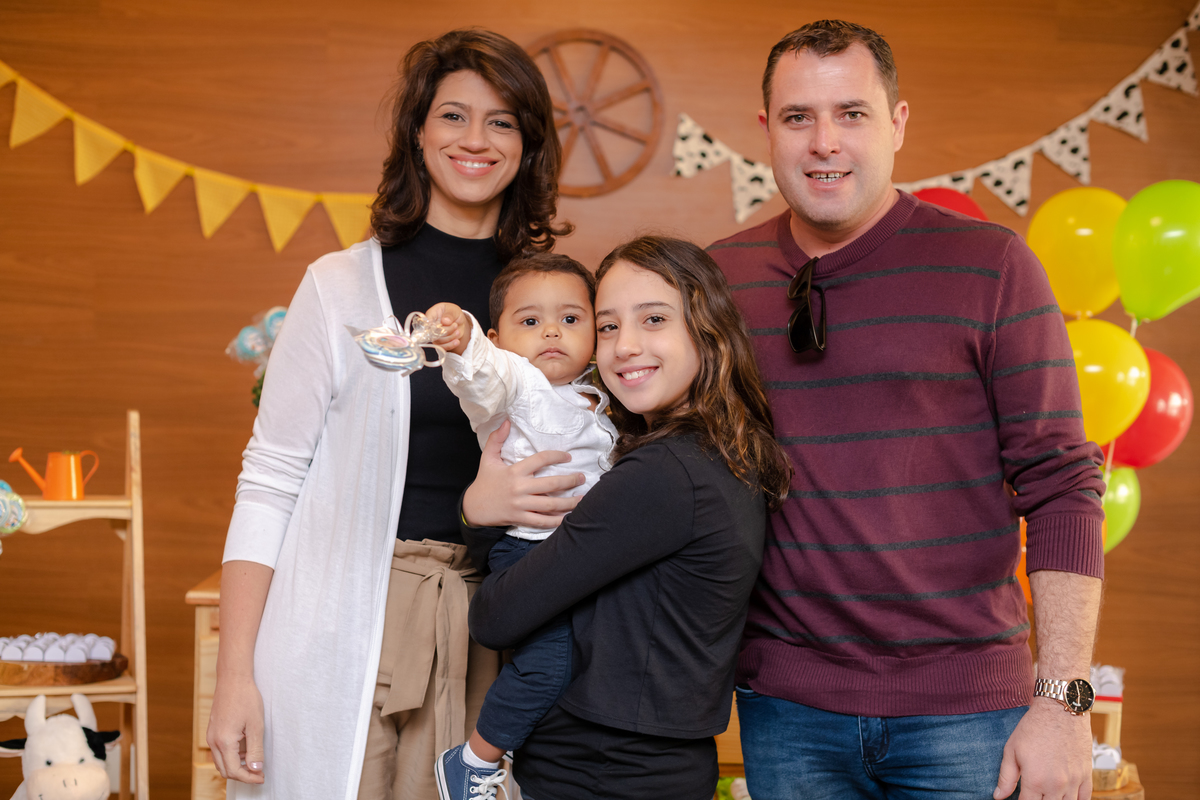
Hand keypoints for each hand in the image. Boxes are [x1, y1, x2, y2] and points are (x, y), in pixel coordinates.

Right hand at [207, 673, 265, 784]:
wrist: (233, 679)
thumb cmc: (246, 698)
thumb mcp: (256, 725)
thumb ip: (255, 749)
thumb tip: (256, 769)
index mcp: (224, 741)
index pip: (234, 771)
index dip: (249, 778)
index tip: (261, 777)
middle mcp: (213, 741)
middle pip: (225, 770)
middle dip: (242, 775)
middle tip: (259, 773)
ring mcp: (211, 736)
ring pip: (221, 762)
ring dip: (236, 766)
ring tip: (254, 761)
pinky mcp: (213, 731)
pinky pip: (219, 751)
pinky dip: (231, 756)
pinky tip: (245, 749)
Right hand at [426, 301, 469, 354]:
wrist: (457, 320)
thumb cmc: (452, 312)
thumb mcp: (452, 310)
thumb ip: (449, 314)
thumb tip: (445, 320)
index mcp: (431, 314)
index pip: (426, 322)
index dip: (433, 325)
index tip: (441, 325)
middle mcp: (430, 326)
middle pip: (434, 332)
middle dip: (447, 330)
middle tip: (455, 325)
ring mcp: (434, 335)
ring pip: (440, 340)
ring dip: (451, 337)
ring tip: (457, 331)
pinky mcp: (439, 342)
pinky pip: (443, 347)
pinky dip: (451, 345)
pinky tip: (457, 341)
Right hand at [462, 419, 583, 528]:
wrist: (473, 507)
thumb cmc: (484, 482)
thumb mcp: (487, 458)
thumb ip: (496, 439)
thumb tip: (506, 421)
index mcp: (514, 471)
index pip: (540, 459)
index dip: (557, 456)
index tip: (568, 456)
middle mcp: (519, 488)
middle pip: (551, 484)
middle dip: (570, 481)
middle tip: (582, 478)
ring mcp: (520, 505)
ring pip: (550, 505)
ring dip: (569, 503)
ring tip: (582, 498)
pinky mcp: (520, 518)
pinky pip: (541, 521)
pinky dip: (556, 521)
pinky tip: (568, 517)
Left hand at [994, 700, 1091, 799]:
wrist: (1060, 710)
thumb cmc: (1033, 728)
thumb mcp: (1012, 750)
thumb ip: (1006, 777)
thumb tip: (998, 796)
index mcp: (1035, 780)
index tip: (1020, 797)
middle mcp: (1056, 785)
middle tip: (1034, 793)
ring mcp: (1074, 781)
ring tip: (1048, 794)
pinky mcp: (1086, 775)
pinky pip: (1085, 799)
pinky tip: (1066, 797)